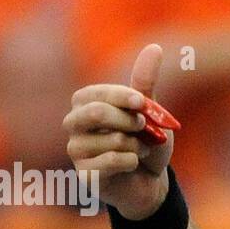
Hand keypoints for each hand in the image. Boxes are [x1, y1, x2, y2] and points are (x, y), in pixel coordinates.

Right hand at [64, 44, 172, 219]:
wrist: (150, 181)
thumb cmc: (145, 142)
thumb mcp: (149, 111)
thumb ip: (145, 82)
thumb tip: (155, 47)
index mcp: (85, 103)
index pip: (97, 94)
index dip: (123, 97)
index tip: (144, 104)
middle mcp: (74, 125)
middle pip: (95, 113)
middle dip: (128, 121)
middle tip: (143, 127)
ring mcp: (76, 151)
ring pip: (109, 140)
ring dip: (136, 145)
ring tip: (140, 149)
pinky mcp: (85, 175)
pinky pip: (110, 162)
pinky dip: (131, 161)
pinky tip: (133, 164)